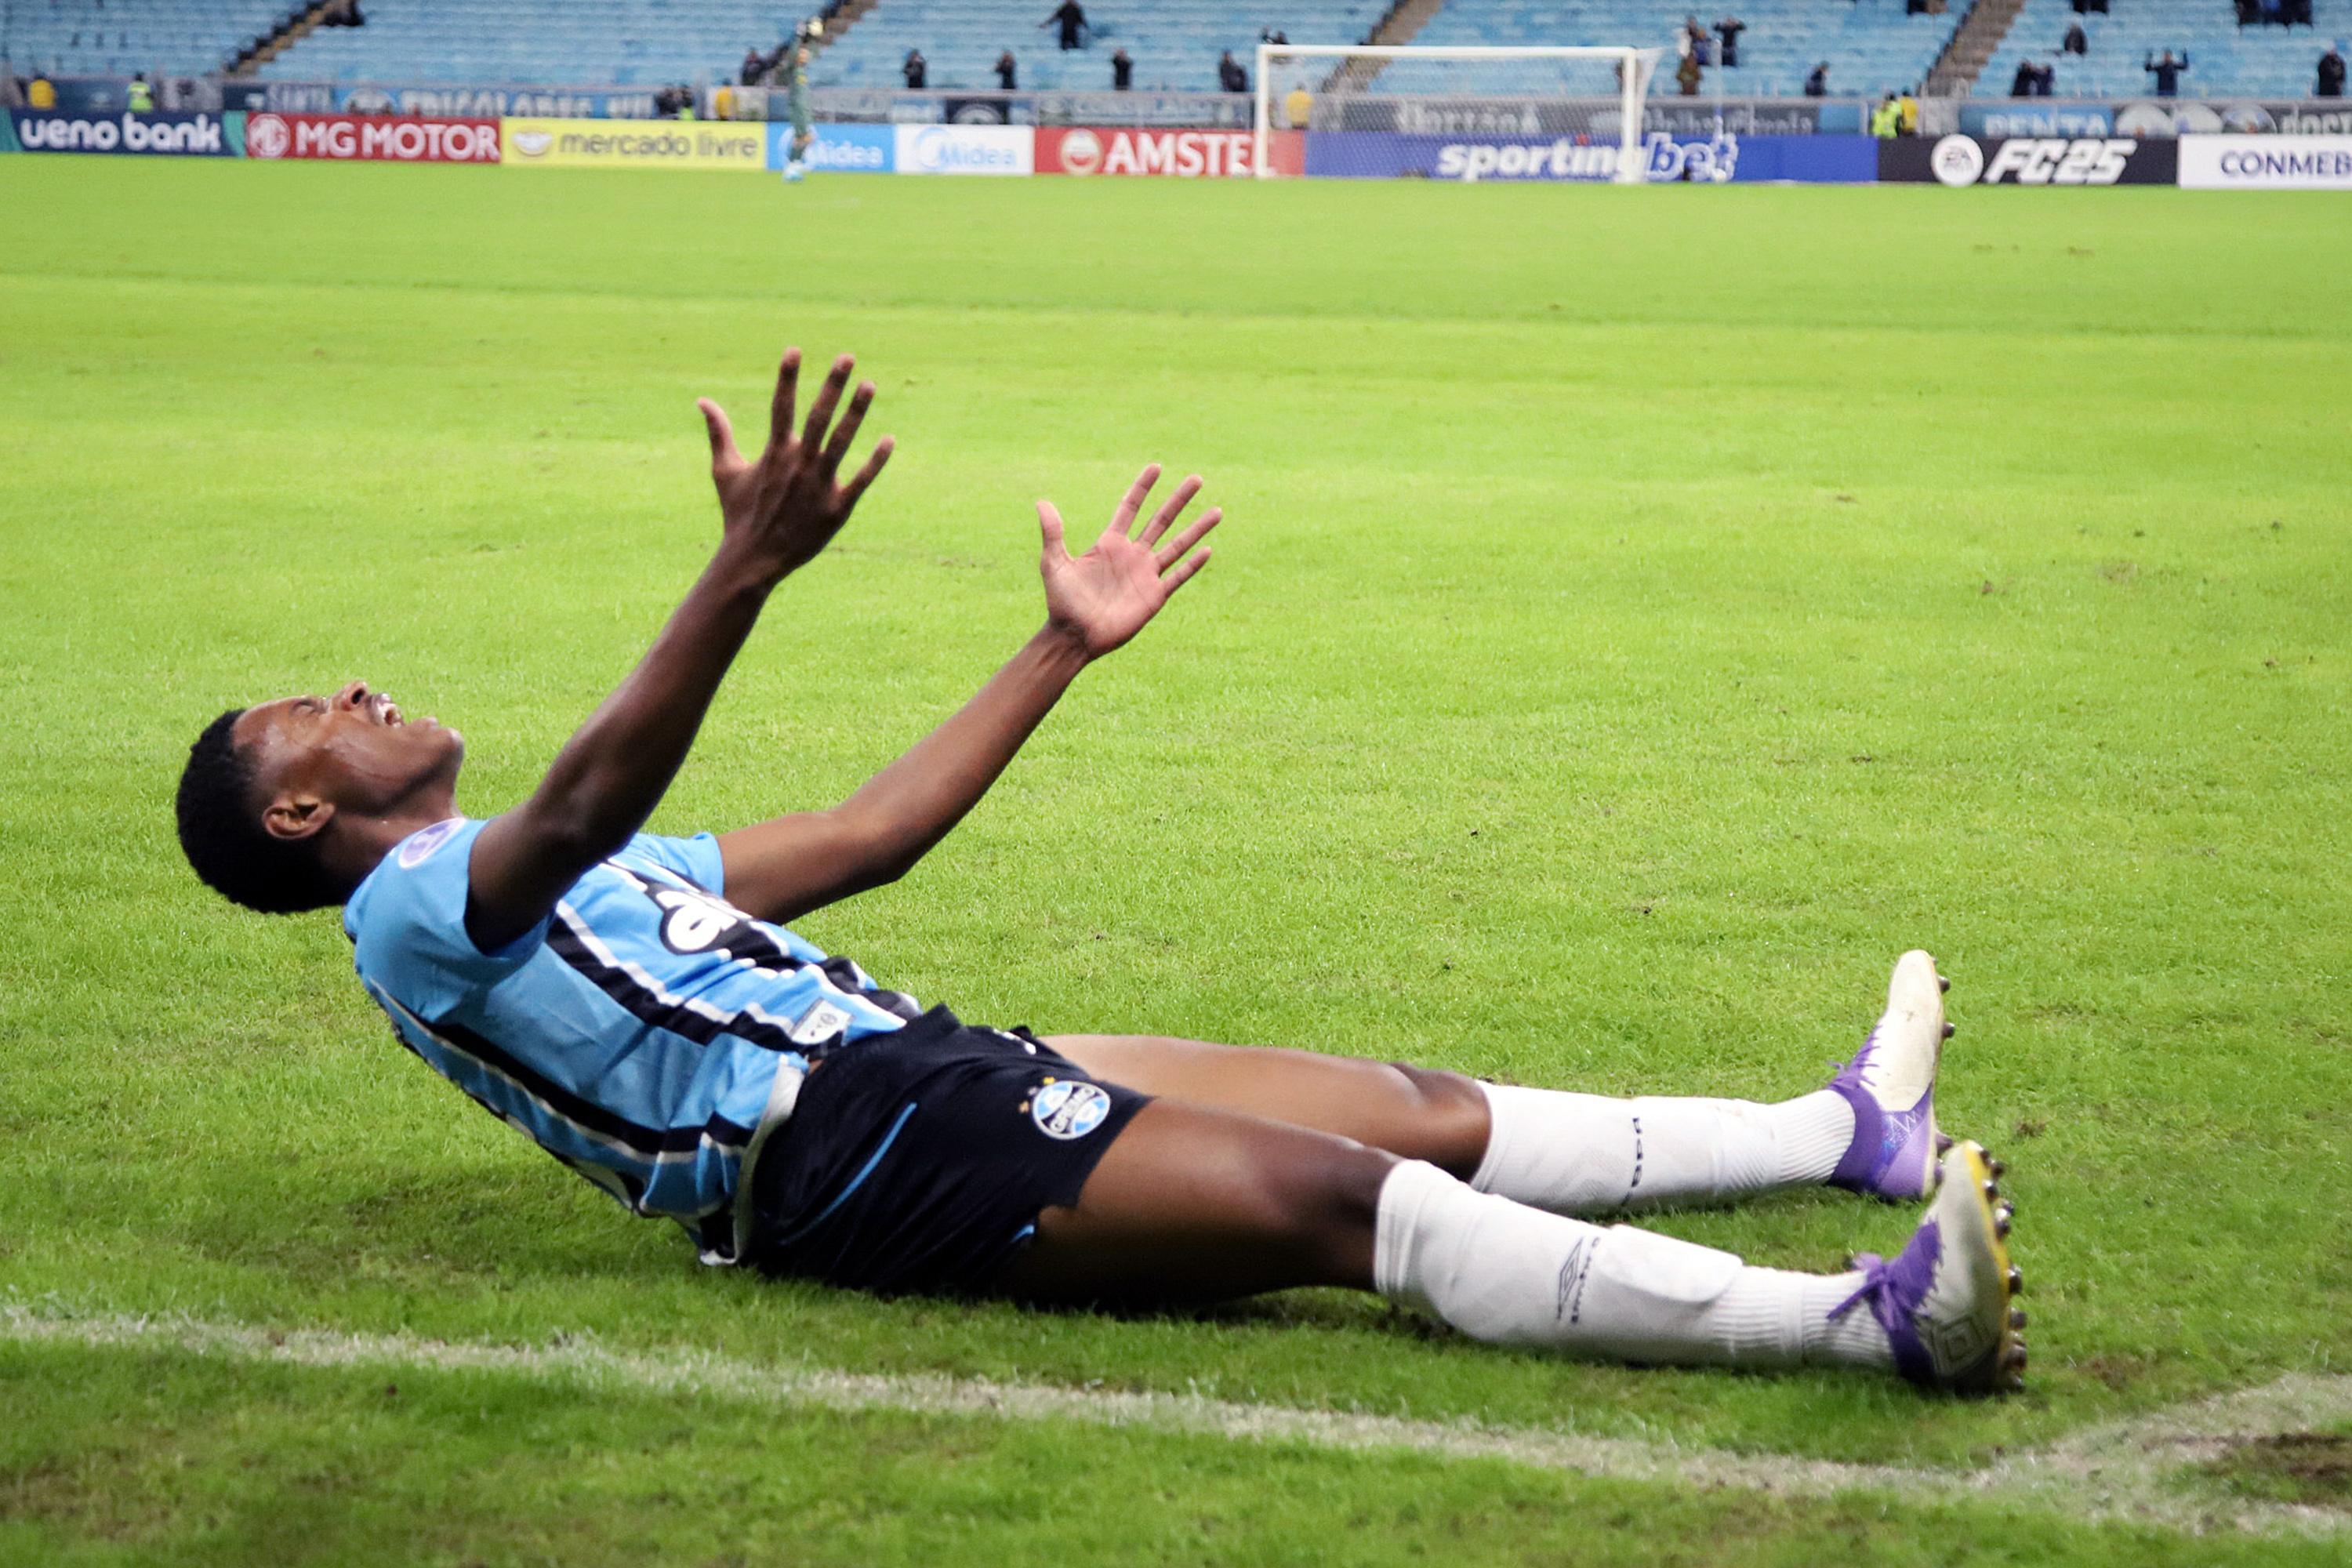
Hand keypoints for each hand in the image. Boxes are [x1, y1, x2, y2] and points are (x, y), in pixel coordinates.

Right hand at [697, 347, 893, 583]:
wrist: (754, 559)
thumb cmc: (740, 513)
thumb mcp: (725, 471)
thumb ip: (719, 432)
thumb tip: (701, 400)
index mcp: (774, 453)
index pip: (781, 406)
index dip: (787, 377)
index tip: (795, 349)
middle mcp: (797, 464)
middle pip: (817, 417)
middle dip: (832, 385)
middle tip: (847, 356)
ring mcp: (819, 486)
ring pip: (842, 442)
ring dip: (856, 413)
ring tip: (869, 385)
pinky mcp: (836, 508)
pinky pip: (861, 480)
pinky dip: (875, 461)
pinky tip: (889, 440)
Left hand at [1036, 464, 1220, 659]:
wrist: (1074, 636)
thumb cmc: (1061, 602)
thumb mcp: (1054, 564)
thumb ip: (1053, 533)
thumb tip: (1042, 502)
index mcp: (1110, 544)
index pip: (1130, 508)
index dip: (1142, 488)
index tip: (1156, 467)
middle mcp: (1132, 555)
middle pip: (1161, 520)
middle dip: (1179, 500)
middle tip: (1197, 479)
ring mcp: (1145, 575)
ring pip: (1177, 545)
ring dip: (1197, 528)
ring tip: (1217, 510)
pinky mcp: (1154, 596)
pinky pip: (1178, 576)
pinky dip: (1192, 564)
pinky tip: (1207, 549)